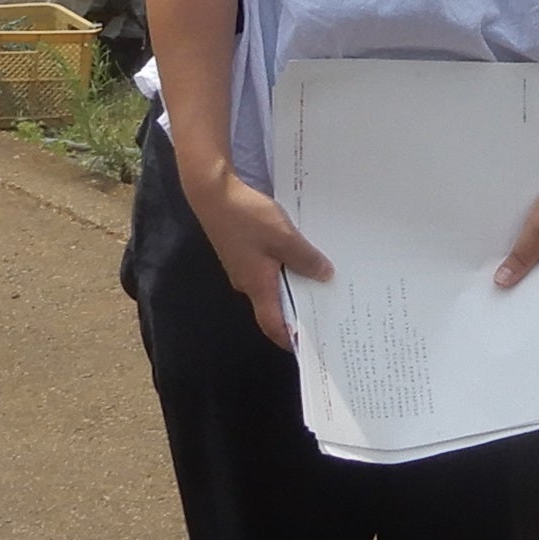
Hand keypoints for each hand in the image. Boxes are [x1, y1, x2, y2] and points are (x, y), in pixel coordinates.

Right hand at [188, 154, 328, 347]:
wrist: (214, 194)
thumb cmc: (247, 218)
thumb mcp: (285, 238)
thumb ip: (306, 259)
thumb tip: (325, 276)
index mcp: (257, 286)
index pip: (272, 324)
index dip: (289, 338)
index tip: (308, 345)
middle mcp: (247, 283)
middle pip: (273, 307)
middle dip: (297, 311)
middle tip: (325, 309)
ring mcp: (242, 267)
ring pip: (271, 285)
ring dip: (292, 287)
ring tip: (318, 282)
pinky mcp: (241, 253)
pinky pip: (266, 269)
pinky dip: (283, 269)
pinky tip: (299, 257)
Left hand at [497, 162, 538, 294]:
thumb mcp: (538, 229)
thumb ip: (521, 257)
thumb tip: (504, 281)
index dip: (518, 297)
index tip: (496, 295)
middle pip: (537, 283)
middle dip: (517, 278)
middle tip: (492, 275)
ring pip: (538, 267)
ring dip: (522, 261)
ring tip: (502, 258)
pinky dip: (528, 250)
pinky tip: (517, 243)